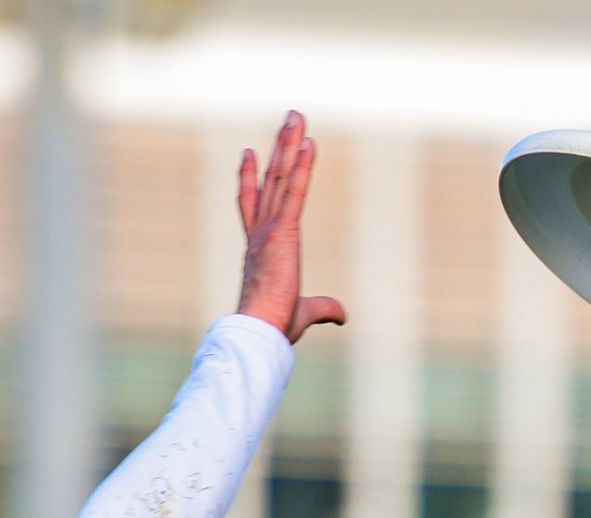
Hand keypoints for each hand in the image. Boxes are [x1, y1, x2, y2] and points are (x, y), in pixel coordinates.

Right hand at [237, 112, 344, 342]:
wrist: (261, 329)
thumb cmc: (275, 325)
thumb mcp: (304, 312)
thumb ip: (323, 307)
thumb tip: (342, 315)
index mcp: (259, 247)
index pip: (253, 205)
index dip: (250, 177)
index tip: (249, 152)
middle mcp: (261, 231)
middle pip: (271, 180)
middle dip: (279, 147)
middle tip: (287, 120)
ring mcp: (270, 228)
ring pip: (281, 177)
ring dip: (289, 144)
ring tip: (296, 116)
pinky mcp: (284, 232)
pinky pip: (295, 191)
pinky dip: (302, 165)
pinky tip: (309, 142)